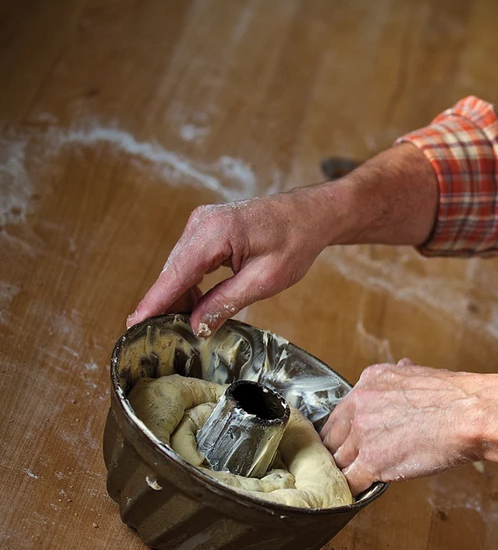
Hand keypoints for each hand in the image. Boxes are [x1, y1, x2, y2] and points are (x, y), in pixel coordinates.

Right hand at [127, 186, 333, 335]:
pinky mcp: (207, 227)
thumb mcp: (265, 280)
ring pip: (180, 267)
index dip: (154, 303)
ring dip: (181, 294)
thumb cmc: (296, 241)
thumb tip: (196, 324)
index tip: (133, 325)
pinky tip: (198, 303)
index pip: (176, 274)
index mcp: (216, 232)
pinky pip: (190, 259)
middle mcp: (202, 222)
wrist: (311, 214)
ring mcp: (202, 222)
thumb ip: (227, 302)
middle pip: (173, 271)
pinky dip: (190, 282)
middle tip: (162, 335)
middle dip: (167, 303)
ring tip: (185, 323)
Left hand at [319, 359, 483, 494]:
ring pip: (337, 462)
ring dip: (345, 473)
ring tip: (354, 482)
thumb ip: (402, 375)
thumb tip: (403, 368)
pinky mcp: (371, 461)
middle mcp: (359, 405)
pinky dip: (352, 491)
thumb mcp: (420, 374)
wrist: (470, 414)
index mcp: (369, 382)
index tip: (349, 442)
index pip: (340, 413)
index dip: (345, 432)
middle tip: (349, 465)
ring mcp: (362, 434)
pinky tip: (358, 493)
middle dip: (339, 453)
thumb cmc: (456, 398)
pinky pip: (349, 482)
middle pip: (332, 438)